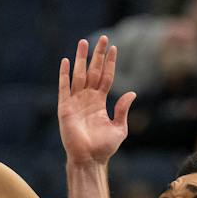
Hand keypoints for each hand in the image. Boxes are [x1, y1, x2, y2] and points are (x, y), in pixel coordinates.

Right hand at [58, 36, 135, 166]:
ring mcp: (76, 102)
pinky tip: (66, 61)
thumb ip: (123, 109)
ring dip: (81, 59)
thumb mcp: (120, 128)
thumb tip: (132, 93)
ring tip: (83, 42)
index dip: (109, 63)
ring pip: (79, 75)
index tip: (114, 48)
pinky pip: (64, 88)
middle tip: (102, 38)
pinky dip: (64, 75)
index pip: (105, 77)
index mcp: (100, 102)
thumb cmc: (104, 148)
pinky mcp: (65, 108)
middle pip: (93, 71)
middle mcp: (87, 99)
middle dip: (97, 55)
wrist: (89, 160)